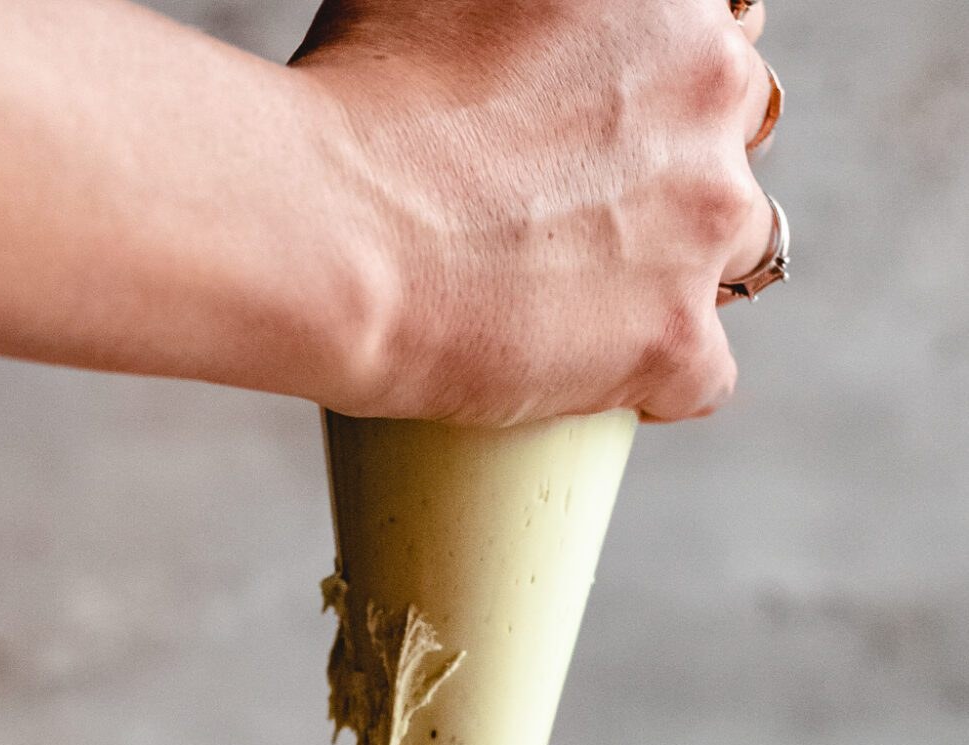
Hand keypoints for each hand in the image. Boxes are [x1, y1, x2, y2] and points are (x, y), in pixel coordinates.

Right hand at [292, 0, 777, 423]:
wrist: (326, 231)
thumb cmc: (355, 98)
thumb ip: (517, 4)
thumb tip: (508, 31)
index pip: (716, 38)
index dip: (663, 87)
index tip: (613, 124)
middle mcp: (709, 94)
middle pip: (740, 138)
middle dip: (684, 171)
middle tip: (594, 209)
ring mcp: (703, 223)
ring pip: (744, 252)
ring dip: (685, 272)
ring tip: (597, 298)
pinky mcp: (676, 338)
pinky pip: (709, 377)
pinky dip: (662, 381)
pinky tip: (606, 381)